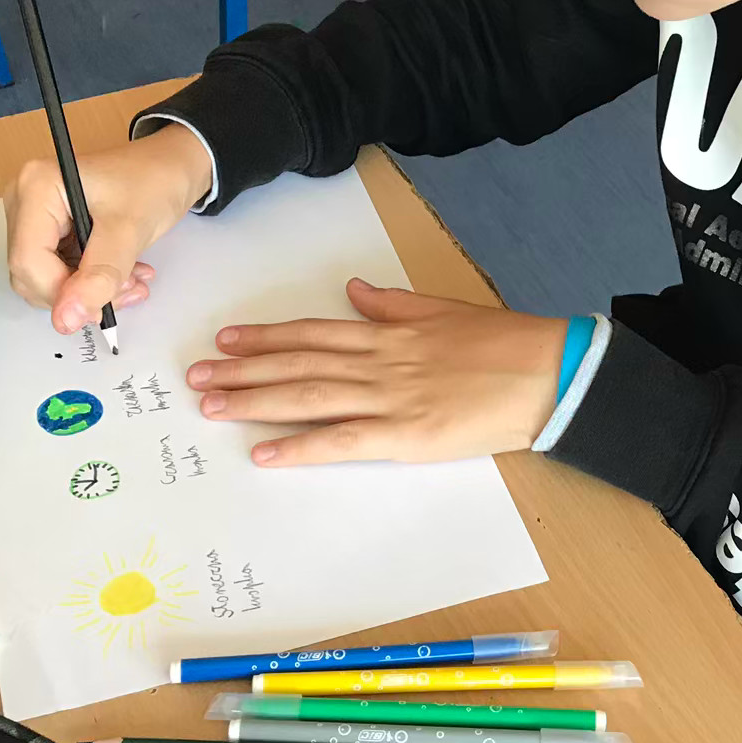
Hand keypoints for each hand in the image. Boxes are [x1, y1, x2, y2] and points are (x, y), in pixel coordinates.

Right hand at [5, 125, 213, 334]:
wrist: (172, 166)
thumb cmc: (154, 181)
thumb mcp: (130, 230)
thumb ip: (98, 277)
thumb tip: (66, 319)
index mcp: (37, 186)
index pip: (28, 261)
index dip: (61, 293)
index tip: (101, 308)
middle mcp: (24, 199)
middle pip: (32, 273)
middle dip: (78, 292)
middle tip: (126, 288)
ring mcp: (34, 215)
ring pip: (46, 277)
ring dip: (90, 290)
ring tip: (132, 281)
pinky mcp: (48, 229)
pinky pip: (58, 270)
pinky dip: (91, 281)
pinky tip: (124, 275)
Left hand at [188, 279, 566, 466]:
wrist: (545, 373)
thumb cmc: (503, 344)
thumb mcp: (443, 310)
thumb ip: (393, 304)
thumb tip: (355, 290)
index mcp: (389, 332)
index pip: (313, 333)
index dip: (266, 337)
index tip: (227, 340)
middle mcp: (379, 362)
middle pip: (298, 363)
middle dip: (242, 370)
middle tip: (196, 377)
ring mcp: (389, 399)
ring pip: (308, 397)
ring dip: (256, 401)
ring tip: (213, 405)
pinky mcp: (405, 436)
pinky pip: (340, 442)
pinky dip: (299, 447)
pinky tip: (264, 452)